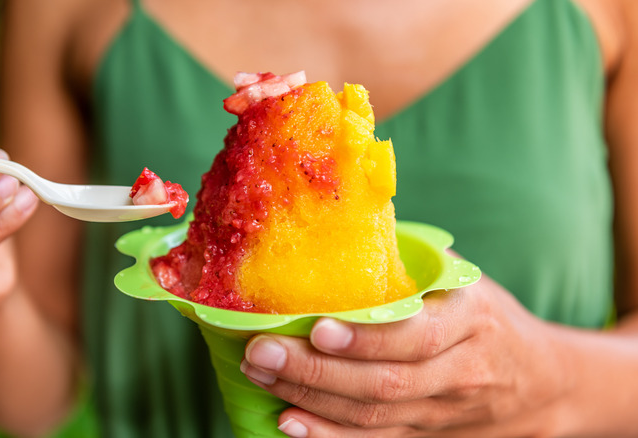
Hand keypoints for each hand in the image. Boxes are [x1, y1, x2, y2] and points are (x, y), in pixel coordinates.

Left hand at [240, 275, 569, 436]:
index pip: (414, 337)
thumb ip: (412, 266)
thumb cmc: (488, 317)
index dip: (365, 339)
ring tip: (262, 379)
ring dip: (311, 400)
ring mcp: (442, 412)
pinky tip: (290, 424)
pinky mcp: (425, 435)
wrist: (543, 382)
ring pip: (374, 416)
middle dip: (315, 371)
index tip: (316, 328)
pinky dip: (331, 437)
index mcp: (469, 321)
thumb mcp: (464, 281)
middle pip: (384, 383)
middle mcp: (459, 372)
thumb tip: (338, 230)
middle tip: (260, 354)